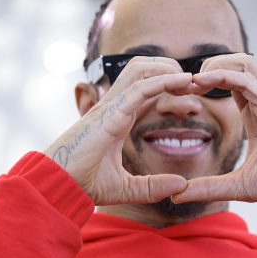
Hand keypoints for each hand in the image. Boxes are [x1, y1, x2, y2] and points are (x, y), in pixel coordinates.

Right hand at [45, 58, 193, 203]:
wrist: (60, 184)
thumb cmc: (84, 184)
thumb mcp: (127, 189)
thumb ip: (153, 187)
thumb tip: (182, 186)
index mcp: (118, 118)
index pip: (146, 89)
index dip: (169, 85)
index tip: (191, 94)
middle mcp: (115, 107)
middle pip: (144, 69)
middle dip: (171, 70)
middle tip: (196, 84)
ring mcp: (111, 106)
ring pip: (141, 69)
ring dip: (168, 69)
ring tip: (191, 80)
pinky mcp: (111, 113)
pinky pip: (140, 88)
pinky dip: (163, 81)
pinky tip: (183, 82)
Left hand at [171, 54, 256, 206]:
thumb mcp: (238, 185)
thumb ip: (208, 188)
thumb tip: (177, 195)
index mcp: (256, 113)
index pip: (228, 82)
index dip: (203, 82)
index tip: (180, 94)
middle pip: (235, 63)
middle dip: (206, 67)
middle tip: (181, 85)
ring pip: (244, 61)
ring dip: (216, 64)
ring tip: (193, 81)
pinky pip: (247, 77)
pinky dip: (223, 74)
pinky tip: (201, 82)